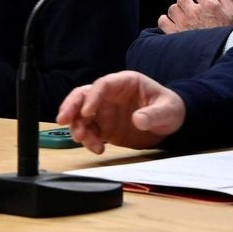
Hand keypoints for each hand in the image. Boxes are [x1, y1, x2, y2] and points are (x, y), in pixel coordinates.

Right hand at [56, 71, 183, 154]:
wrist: (170, 124)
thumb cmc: (170, 108)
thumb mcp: (168, 110)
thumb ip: (154, 114)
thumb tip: (138, 120)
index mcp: (125, 82)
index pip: (103, 85)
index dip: (92, 97)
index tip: (86, 112)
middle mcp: (110, 95)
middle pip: (83, 95)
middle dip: (71, 106)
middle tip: (62, 120)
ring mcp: (105, 111)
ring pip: (82, 115)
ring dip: (77, 126)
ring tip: (83, 140)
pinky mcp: (104, 127)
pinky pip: (90, 132)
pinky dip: (88, 140)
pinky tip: (97, 148)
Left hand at [158, 0, 232, 33]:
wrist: (222, 53)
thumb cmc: (229, 35)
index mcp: (209, 5)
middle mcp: (194, 12)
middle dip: (186, 2)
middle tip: (191, 9)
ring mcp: (183, 23)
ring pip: (172, 9)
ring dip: (177, 12)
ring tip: (184, 18)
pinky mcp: (174, 34)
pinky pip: (163, 21)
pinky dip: (166, 21)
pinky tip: (174, 24)